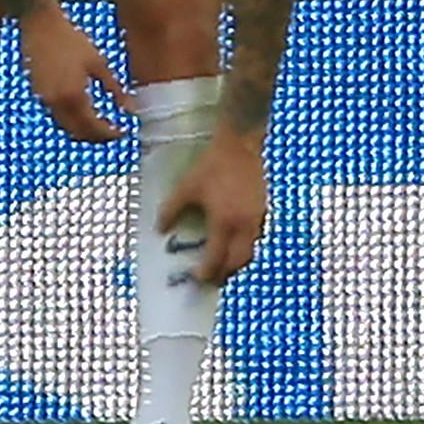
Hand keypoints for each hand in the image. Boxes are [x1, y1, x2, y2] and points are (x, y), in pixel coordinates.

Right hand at [20, 10, 130, 143]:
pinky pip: (57, 117)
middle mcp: (56, 104)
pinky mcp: (38, 95)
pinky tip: (85, 113)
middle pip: (77, 134)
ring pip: (65, 128)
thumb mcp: (98, 63)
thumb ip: (115, 89)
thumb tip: (130, 108)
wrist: (40, 25)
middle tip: (114, 134)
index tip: (123, 133)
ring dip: (83, 131)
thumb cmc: (71, 40)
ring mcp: (44, 100)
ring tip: (102, 126)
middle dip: (96, 138)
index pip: (92, 128)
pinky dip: (72, 121)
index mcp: (73, 96)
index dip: (109, 134)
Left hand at [160, 134, 267, 283]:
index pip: (216, 258)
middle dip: (225, 273)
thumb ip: (171, 210)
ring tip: (223, 263)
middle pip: (238, 262)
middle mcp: (243, 225)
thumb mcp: (186, 187)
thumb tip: (160, 230)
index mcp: (224, 222)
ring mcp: (257, 218)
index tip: (196, 277)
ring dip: (237, 261)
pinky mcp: (264, 209)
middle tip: (211, 278)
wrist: (241, 145)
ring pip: (251, 250)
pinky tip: (236, 240)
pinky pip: (256, 236)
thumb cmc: (212, 166)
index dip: (206, 272)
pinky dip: (246, 245)